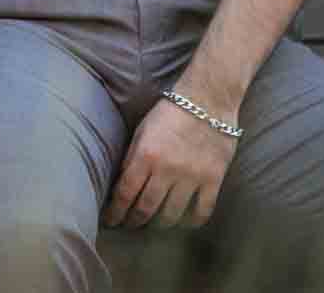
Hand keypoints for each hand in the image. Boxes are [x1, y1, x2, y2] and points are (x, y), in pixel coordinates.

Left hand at [103, 94, 237, 228]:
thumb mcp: (142, 130)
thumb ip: (132, 157)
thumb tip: (121, 184)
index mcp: (146, 155)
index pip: (125, 193)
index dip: (115, 212)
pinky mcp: (213, 180)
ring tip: (153, 224)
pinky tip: (183, 222)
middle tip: (129, 225)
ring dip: (159, 224)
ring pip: (172, 215)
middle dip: (134, 221)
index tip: (110, 221)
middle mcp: (167, 170)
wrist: (208, 99)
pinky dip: (191, 222)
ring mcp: (192, 177)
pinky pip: (202, 211)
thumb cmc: (170, 111)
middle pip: (146, 208)